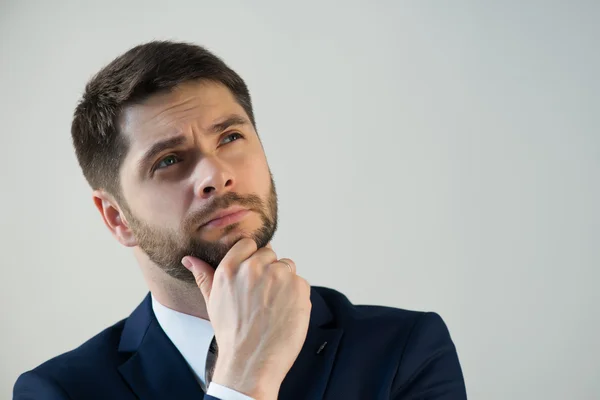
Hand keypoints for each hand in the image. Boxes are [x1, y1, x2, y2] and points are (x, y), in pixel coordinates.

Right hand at [182, 239, 311, 399]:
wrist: (251, 361)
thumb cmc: (232, 334)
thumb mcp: (212, 302)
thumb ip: (204, 276)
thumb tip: (189, 259)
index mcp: (230, 267)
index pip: (249, 244)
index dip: (253, 257)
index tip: (254, 275)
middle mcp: (254, 267)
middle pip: (270, 254)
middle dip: (269, 271)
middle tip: (263, 297)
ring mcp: (278, 275)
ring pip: (287, 267)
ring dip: (284, 282)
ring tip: (273, 306)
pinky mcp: (298, 286)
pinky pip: (300, 282)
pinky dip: (296, 295)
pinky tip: (284, 312)